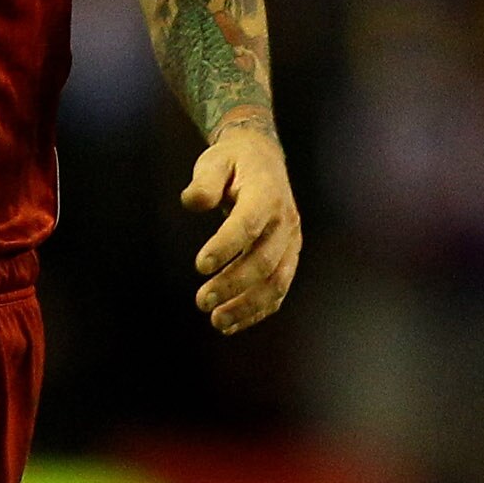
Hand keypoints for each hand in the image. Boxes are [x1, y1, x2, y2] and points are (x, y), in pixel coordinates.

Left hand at [181, 113, 300, 332]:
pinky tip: (231, 323)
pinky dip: (258, 310)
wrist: (262, 159)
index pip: (248, 223)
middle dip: (233, 284)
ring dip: (247, 305)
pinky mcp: (289, 257)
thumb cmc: (232, 162)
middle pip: (263, 259)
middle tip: (202, 301)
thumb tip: (192, 201)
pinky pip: (279, 290)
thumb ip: (204, 182)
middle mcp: (284, 220)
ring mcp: (291, 241)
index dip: (225, 246)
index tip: (199, 266)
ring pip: (276, 281)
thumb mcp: (214, 161)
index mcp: (266, 193)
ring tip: (216, 321)